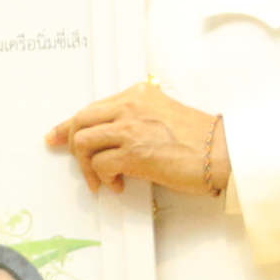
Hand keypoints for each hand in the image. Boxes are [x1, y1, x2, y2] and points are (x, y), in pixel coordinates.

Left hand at [46, 83, 224, 197]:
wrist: (222, 152)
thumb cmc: (200, 140)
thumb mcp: (164, 115)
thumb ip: (138, 119)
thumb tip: (112, 139)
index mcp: (138, 94)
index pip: (93, 107)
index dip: (70, 124)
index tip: (57, 135)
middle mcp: (131, 105)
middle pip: (80, 120)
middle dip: (70, 143)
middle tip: (73, 160)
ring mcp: (131, 128)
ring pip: (83, 142)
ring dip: (86, 166)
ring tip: (100, 179)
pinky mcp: (134, 152)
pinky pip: (100, 164)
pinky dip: (103, 178)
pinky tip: (118, 185)